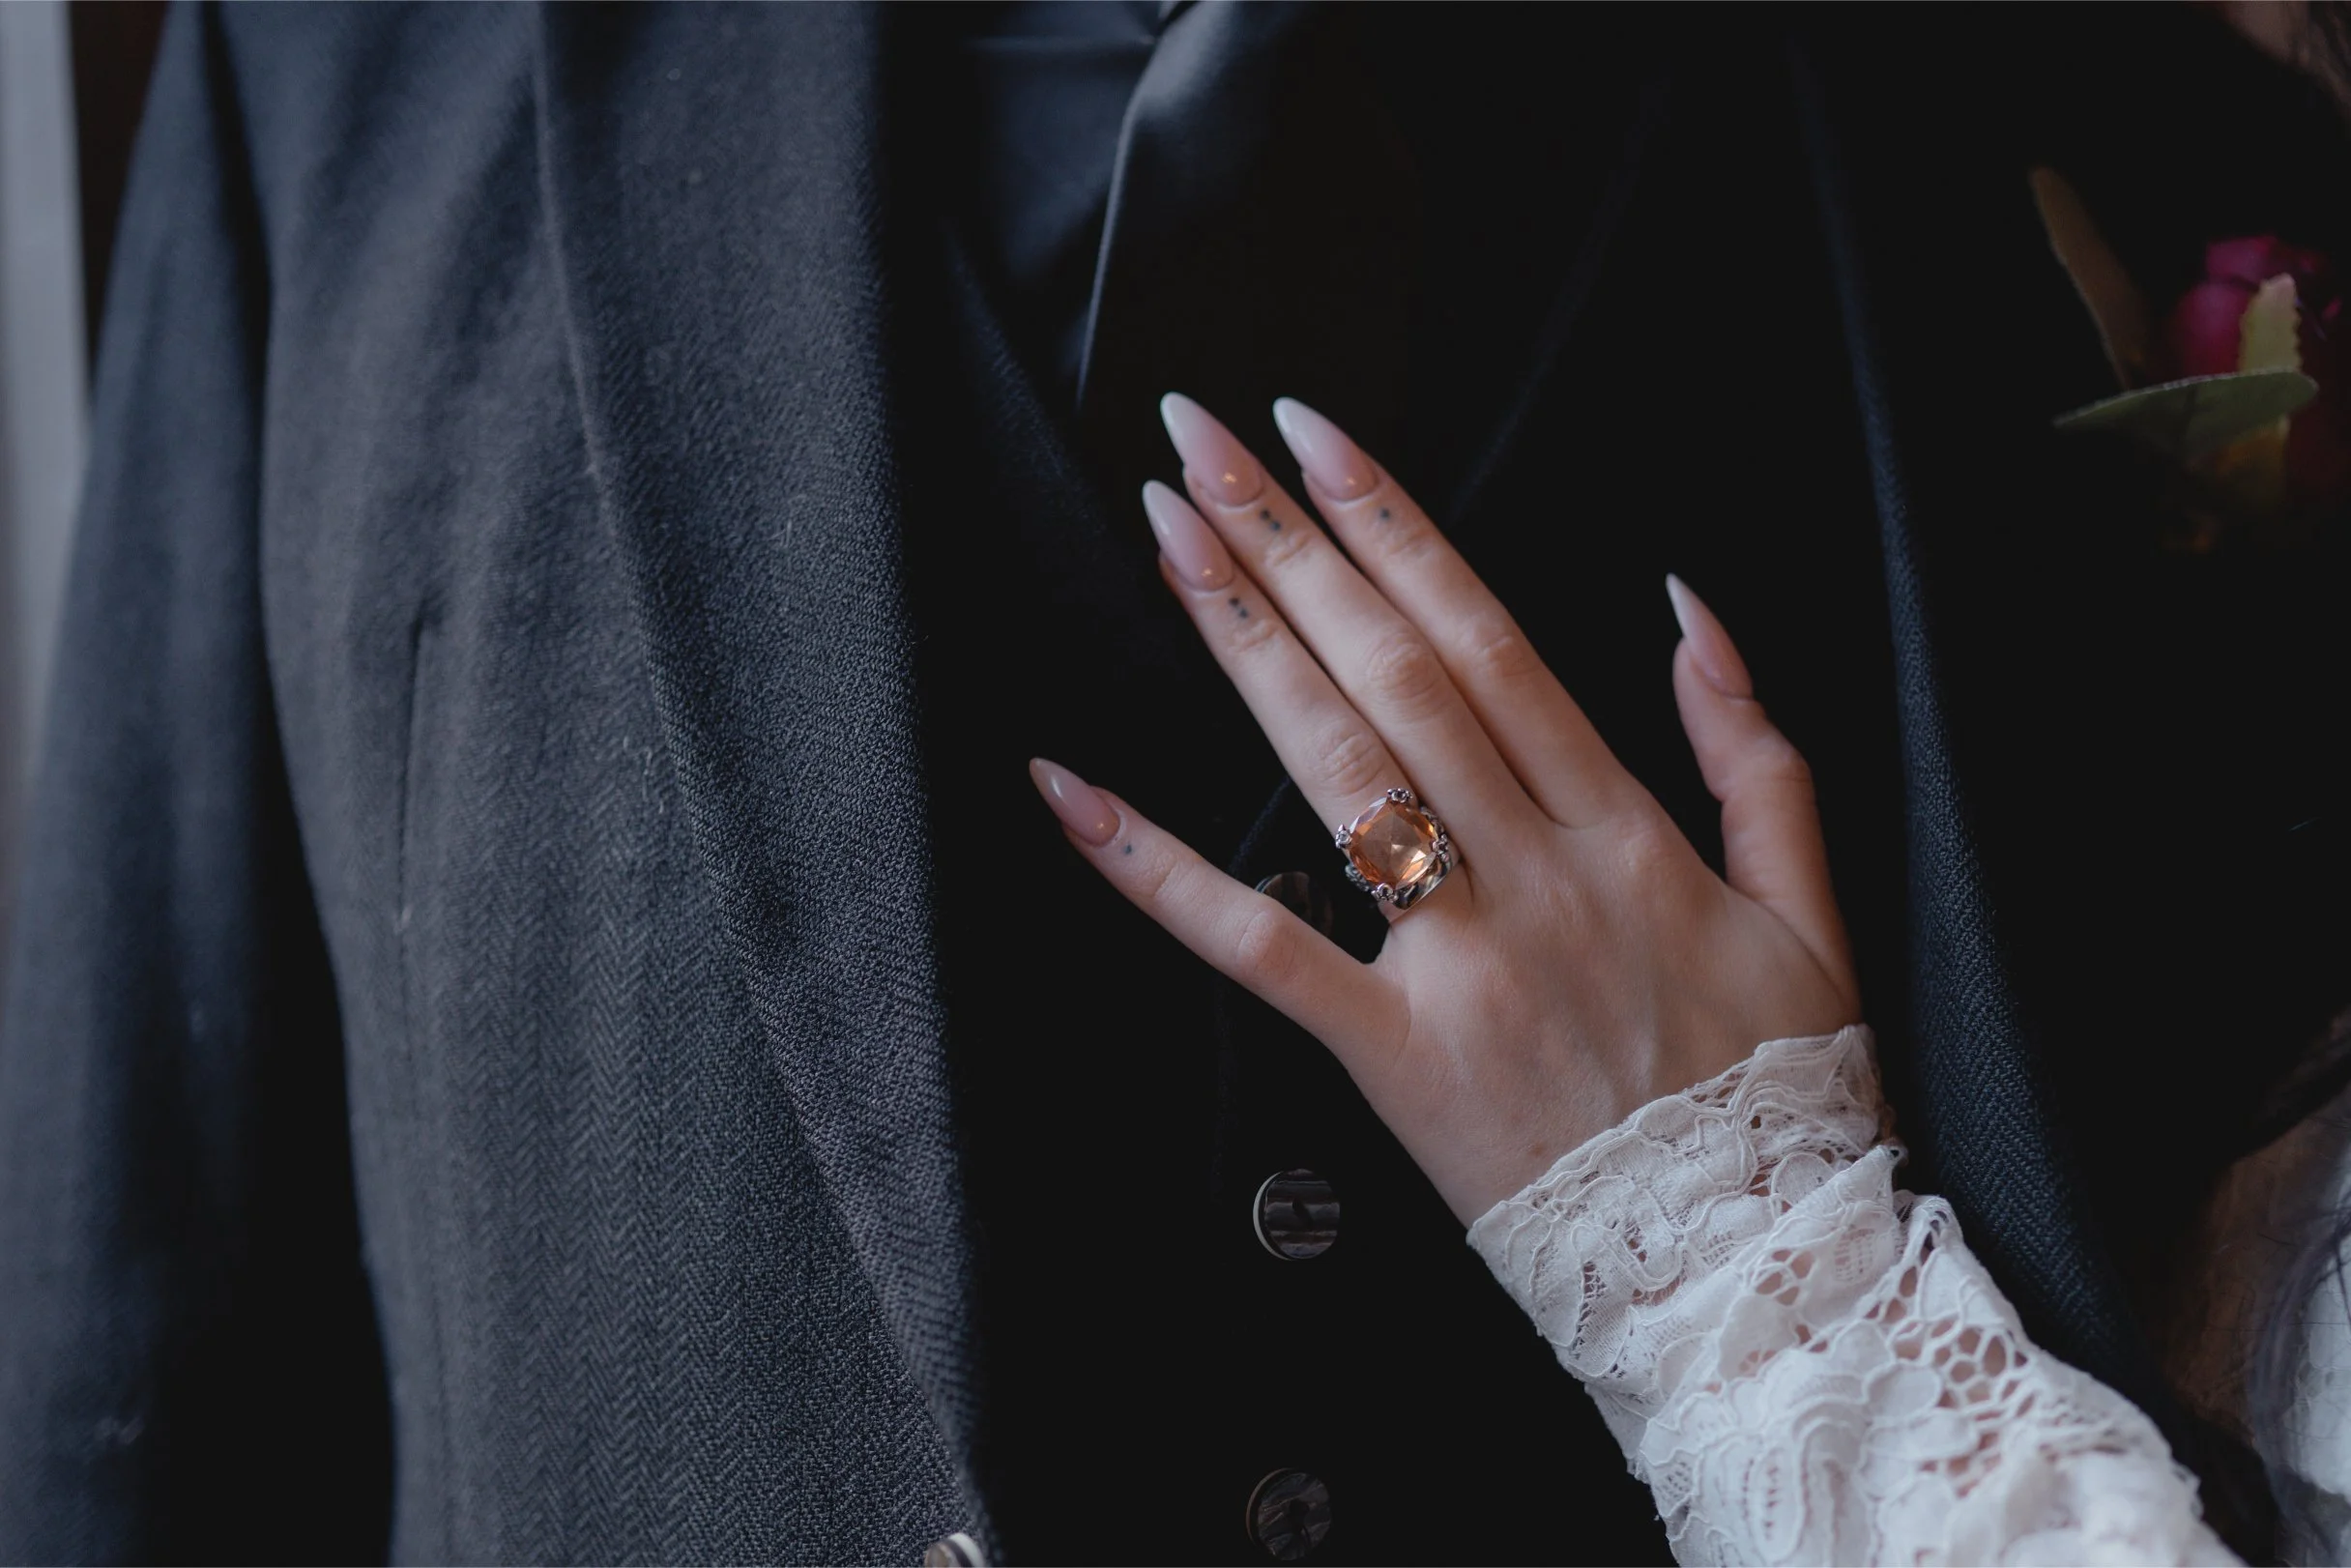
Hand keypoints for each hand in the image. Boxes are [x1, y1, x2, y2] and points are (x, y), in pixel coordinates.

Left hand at [1030, 395, 1860, 1223]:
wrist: (1751, 1268)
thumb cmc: (1771, 1092)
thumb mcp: (1811, 907)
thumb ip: (1754, 749)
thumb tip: (1690, 609)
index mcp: (1625, 829)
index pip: (1489, 638)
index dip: (1395, 527)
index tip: (1320, 439)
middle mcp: (1533, 874)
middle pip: (1393, 673)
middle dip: (1291, 544)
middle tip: (1202, 445)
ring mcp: (1457, 962)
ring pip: (1335, 770)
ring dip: (1241, 643)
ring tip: (1167, 542)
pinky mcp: (1390, 1052)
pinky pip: (1257, 947)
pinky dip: (1156, 870)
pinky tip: (1075, 792)